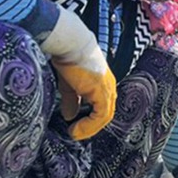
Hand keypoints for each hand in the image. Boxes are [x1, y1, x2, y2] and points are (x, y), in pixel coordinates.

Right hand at [40, 8, 116, 139]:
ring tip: (74, 133)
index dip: (89, 120)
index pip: (101, 107)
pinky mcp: (103, 91)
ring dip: (89, 128)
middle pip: (105, 113)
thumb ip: (72, 100)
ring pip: (105, 116)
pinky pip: (101, 115)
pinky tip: (75, 129)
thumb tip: (70, 116)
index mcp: (102, 83)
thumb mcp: (69, 84)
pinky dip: (90, 125)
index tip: (75, 127)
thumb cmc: (68, 57)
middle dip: (90, 126)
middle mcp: (109, 86)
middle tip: (75, 133)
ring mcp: (107, 89)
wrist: (70, 43)